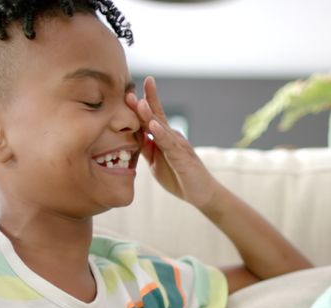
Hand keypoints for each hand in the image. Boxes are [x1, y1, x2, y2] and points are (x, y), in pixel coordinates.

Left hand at [127, 76, 220, 207]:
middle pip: (155, 116)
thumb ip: (146, 148)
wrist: (202, 193)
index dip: (141, 104)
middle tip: (130, 89)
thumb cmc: (179, 177)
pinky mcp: (182, 158)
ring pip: (161, 127)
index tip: (129, 90)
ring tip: (139, 102)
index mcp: (164, 137)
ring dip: (149, 114)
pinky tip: (153, 126)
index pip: (151, 117)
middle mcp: (172, 137)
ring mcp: (178, 146)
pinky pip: (169, 145)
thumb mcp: (155, 162)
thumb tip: (132, 135)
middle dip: (144, 102)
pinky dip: (161, 134)